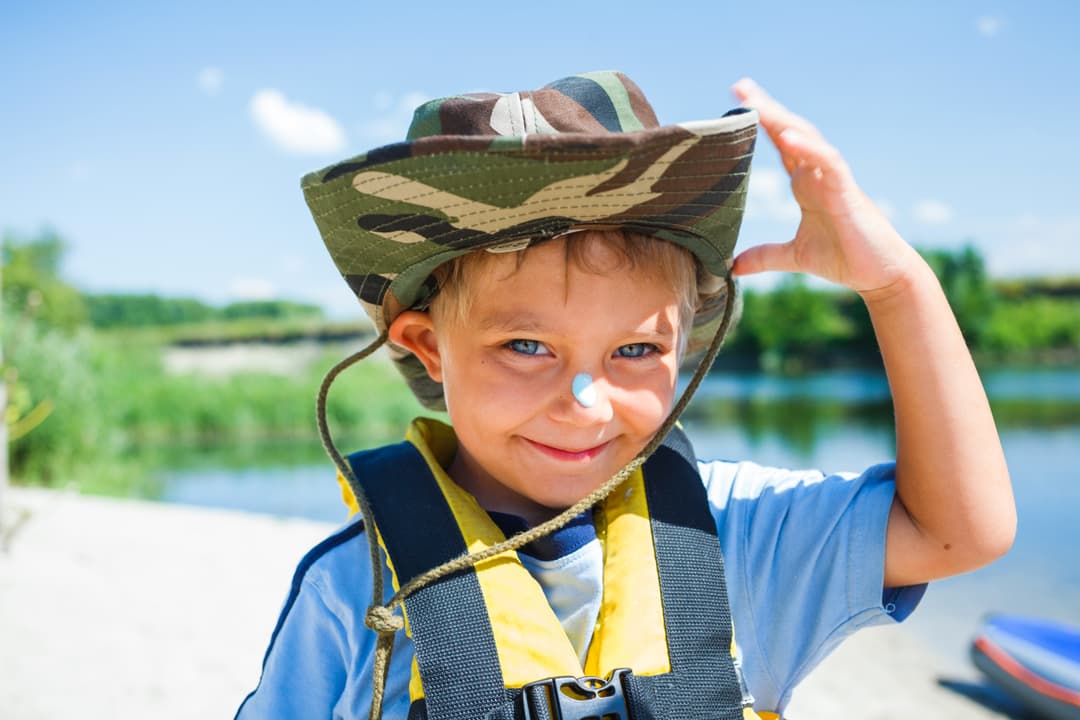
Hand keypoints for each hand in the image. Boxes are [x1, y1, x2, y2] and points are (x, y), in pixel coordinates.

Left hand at [731, 78, 921, 297]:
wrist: (880, 274)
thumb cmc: (844, 258)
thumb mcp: (794, 256)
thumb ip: (765, 256)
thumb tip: (733, 266)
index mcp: (805, 183)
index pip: (780, 145)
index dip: (760, 124)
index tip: (735, 103)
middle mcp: (817, 174)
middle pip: (790, 131)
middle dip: (766, 108)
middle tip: (739, 86)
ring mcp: (833, 179)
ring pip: (807, 139)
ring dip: (782, 119)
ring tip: (756, 102)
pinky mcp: (847, 191)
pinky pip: (828, 162)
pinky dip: (809, 148)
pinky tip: (788, 137)